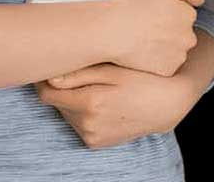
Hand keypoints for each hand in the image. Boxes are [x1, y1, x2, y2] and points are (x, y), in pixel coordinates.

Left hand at [36, 61, 202, 148]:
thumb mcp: (115, 70)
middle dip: (64, 89)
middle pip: (57, 104)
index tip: (50, 70)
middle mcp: (87, 124)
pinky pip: (79, 126)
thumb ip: (80, 74)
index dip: (45, 81)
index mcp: (90, 102)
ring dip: (74, 102)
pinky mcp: (97, 143)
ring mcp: (92, 136)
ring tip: (97, 89)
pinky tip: (103, 103)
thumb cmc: (144, 79)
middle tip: (82, 74)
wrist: (168, 104)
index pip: (47, 94)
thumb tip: (49, 77)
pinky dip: (84, 114)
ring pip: (67, 115)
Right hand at [105, 0, 203, 76]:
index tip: (154, 15)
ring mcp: (178, 54)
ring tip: (143, 41)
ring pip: (175, 50)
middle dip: (169, 31)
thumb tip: (199, 0)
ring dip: (164, 47)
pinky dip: (156, 62)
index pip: (185, 14)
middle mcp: (188, 36)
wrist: (111, 31)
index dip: (168, 13)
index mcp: (188, 15)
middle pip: (182, 34)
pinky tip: (143, 54)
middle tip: (147, 28)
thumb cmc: (132, 7)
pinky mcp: (167, 70)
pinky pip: (165, 66)